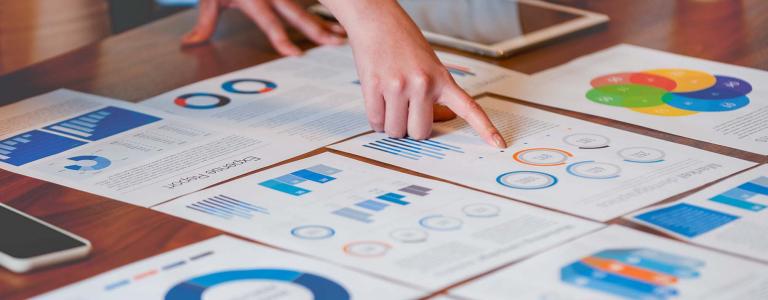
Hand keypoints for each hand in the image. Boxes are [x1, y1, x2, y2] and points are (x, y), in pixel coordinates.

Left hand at [182, 0, 346, 55]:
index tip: (295, 53)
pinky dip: (324, 9)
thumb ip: (205, 21)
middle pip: (298, 14)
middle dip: (317, 30)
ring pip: (307, 6)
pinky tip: (336, 20)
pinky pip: (307, 0)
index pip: (271, 22)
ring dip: (325, 21)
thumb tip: (191, 43)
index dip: (282, 39)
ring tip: (341, 33)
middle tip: (335, 42)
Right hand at [320, 0, 505, 147]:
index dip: (485, 128)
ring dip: (392, 124)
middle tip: (407, 111)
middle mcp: (422, 84)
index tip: (498, 144)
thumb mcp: (430, 65)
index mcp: (441, 79)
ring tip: (391, 102)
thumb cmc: (403, 41)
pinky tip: (379, 102)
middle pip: (420, 133)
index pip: (469, 108)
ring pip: (396, 130)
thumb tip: (437, 120)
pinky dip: (377, 119)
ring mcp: (397, 87)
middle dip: (411, 127)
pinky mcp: (374, 88)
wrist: (376, 19)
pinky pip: (376, 122)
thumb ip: (436, 93)